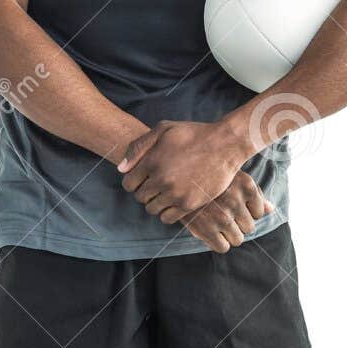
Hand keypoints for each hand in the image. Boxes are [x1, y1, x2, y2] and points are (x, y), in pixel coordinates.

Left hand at [117, 120, 250, 216]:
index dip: (134, 182)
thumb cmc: (194, 134)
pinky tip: (175, 202)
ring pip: (152, 209)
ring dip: (156, 203)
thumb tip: (121, 169)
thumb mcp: (164, 129)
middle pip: (140, 198)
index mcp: (152, 161)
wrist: (225, 144)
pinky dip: (167, 213)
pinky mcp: (189, 204)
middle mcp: (161, 179)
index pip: (129, 184)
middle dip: (145, 192)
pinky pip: (167, 218)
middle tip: (157, 186)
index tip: (143, 180)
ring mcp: (175, 193)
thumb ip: (139, 146)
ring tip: (166, 194)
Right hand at [177, 172, 273, 252]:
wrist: (175, 180)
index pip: (259, 213)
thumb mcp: (233, 177)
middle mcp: (236, 199)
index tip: (232, 206)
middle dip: (238, 225)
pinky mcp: (207, 229)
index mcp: (247, 184)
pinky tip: (210, 232)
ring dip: (229, 235)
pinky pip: (223, 247)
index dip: (246, 212)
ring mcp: (222, 215)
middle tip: (222, 216)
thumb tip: (271, 210)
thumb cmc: (208, 178)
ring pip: (238, 239)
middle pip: (250, 228)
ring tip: (216, 224)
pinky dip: (218, 244)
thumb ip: (254, 194)